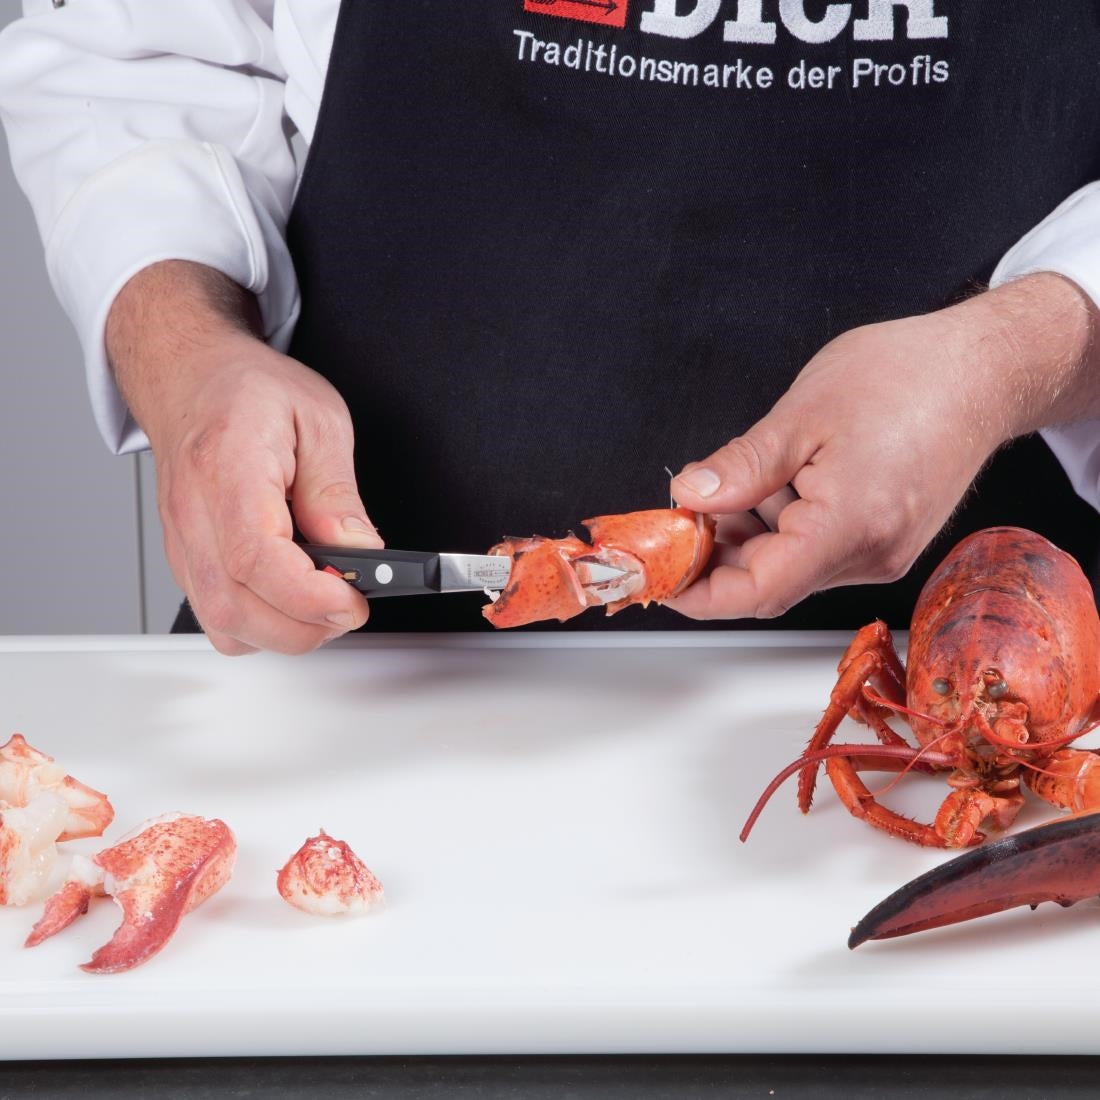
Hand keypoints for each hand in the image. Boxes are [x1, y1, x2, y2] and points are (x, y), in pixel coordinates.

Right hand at [108, 262, 380, 654]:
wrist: (191, 378)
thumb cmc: (248, 392)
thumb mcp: (320, 420)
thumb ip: (338, 492)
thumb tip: (360, 551)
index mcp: (228, 468)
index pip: (255, 558)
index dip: (309, 595)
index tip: (353, 599)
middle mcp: (193, 513)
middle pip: (234, 608)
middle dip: (305, 627)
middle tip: (350, 605)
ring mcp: (183, 543)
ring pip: (224, 624)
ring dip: (285, 633)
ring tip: (325, 603)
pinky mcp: (186, 560)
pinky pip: (218, 619)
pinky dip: (261, 627)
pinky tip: (290, 600)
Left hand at [667, 273, 1098, 619]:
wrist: (985, 370)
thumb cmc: (908, 378)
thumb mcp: (804, 413)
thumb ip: (743, 465)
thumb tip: (690, 496)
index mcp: (850, 524)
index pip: (758, 591)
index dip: (699, 593)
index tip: (659, 578)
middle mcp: (871, 553)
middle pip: (768, 583)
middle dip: (713, 559)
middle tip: (675, 520)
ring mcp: (881, 552)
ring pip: (788, 567)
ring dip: (744, 539)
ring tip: (725, 488)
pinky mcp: (885, 541)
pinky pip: (814, 551)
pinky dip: (777, 528)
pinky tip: (767, 487)